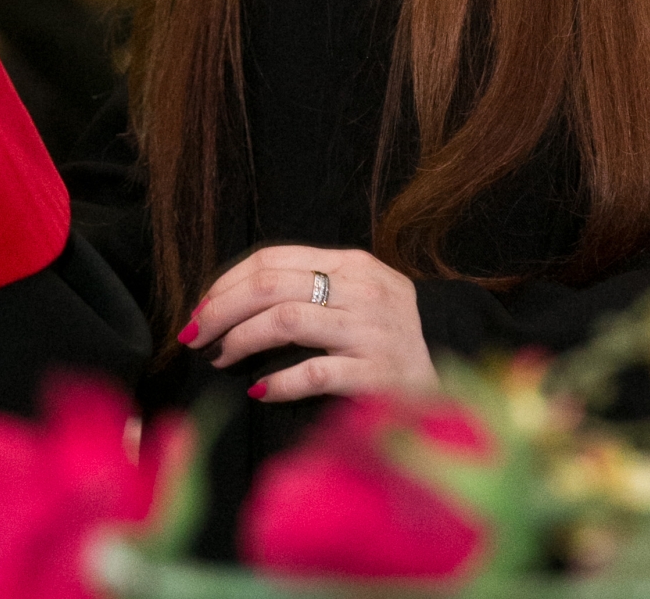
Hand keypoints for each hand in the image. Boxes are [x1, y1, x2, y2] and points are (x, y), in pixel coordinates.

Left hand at [178, 244, 437, 403]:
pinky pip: (315, 372)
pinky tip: (258, 391)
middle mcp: (358, 290)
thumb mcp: (359, 288)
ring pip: (285, 321)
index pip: (271, 259)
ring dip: (241, 340)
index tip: (201, 307)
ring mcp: (369, 330)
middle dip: (221, 310)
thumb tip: (237, 298)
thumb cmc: (392, 328)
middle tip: (195, 334)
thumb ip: (310, 283)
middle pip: (270, 286)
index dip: (226, 282)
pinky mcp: (377, 374)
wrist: (455, 360)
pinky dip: (279, 382)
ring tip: (221, 358)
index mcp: (349, 262)